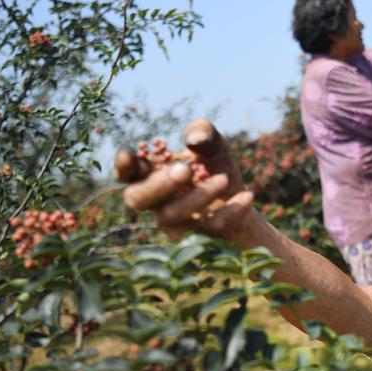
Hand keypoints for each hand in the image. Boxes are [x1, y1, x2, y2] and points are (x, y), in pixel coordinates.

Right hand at [115, 119, 254, 240]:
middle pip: (137, 199)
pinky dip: (230, 211)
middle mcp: (155, 202)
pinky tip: (248, 196)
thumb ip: (203, 132)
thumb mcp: (214, 145)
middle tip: (185, 171)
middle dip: (158, 184)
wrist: (243, 199)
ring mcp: (174, 223)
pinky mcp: (198, 238)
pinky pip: (208, 228)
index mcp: (151, 174)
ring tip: (224, 179)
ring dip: (197, 196)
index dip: (123, 166)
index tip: (130, 155)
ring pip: (172, 216)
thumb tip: (194, 140)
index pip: (126, 173)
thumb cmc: (216, 167)